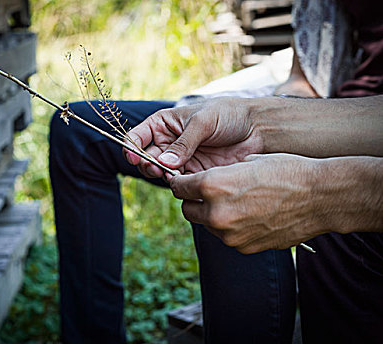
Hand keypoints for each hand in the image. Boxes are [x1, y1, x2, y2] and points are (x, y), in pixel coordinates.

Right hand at [124, 98, 262, 178]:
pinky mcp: (194, 173)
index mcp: (165, 123)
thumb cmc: (229, 115)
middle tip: (155, 167)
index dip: (131, 147)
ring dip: (161, 175)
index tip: (133, 157)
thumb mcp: (203, 122)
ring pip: (160, 172)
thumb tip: (164, 162)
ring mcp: (181, 159)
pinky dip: (177, 184)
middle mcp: (169, 142)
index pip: (138, 136)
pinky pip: (178, 182)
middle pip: (146, 157)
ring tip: (170, 174)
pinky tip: (183, 181)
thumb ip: (184, 143)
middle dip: (146, 164)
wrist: (257, 130)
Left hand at [170, 153, 325, 253]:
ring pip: (206, 225)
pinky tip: (248, 216)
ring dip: (212, 216)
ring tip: (234, 203)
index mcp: (213, 185)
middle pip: (187, 210)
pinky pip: (226, 237)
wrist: (319, 197)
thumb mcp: (246, 161)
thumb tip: (203, 182)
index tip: (184, 182)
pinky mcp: (243, 247)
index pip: (178, 187)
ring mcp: (229, 234)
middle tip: (206, 194)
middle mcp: (216, 212)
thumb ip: (218, 174)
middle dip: (193, 201)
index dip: (180, 183)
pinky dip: (230, 228)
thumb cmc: (285, 171)